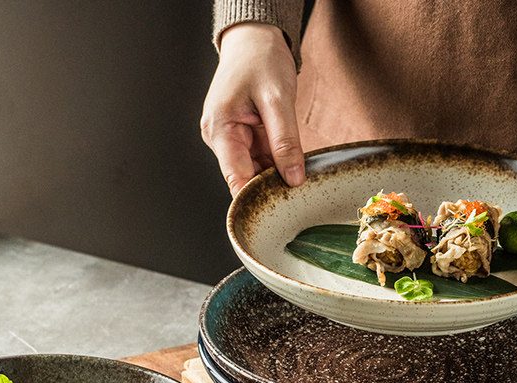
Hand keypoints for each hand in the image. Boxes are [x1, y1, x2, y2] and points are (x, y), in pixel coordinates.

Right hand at [200, 23, 304, 196]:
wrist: (255, 38)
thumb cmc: (260, 60)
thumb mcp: (278, 99)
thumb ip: (286, 142)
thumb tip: (293, 179)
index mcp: (220, 129)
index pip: (235, 178)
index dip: (255, 198)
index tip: (278, 210)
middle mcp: (219, 138)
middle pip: (244, 177)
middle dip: (269, 186)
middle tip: (297, 192)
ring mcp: (229, 139)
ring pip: (254, 170)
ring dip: (274, 174)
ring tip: (297, 175)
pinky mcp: (241, 137)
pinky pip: (259, 159)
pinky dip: (275, 163)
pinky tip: (290, 164)